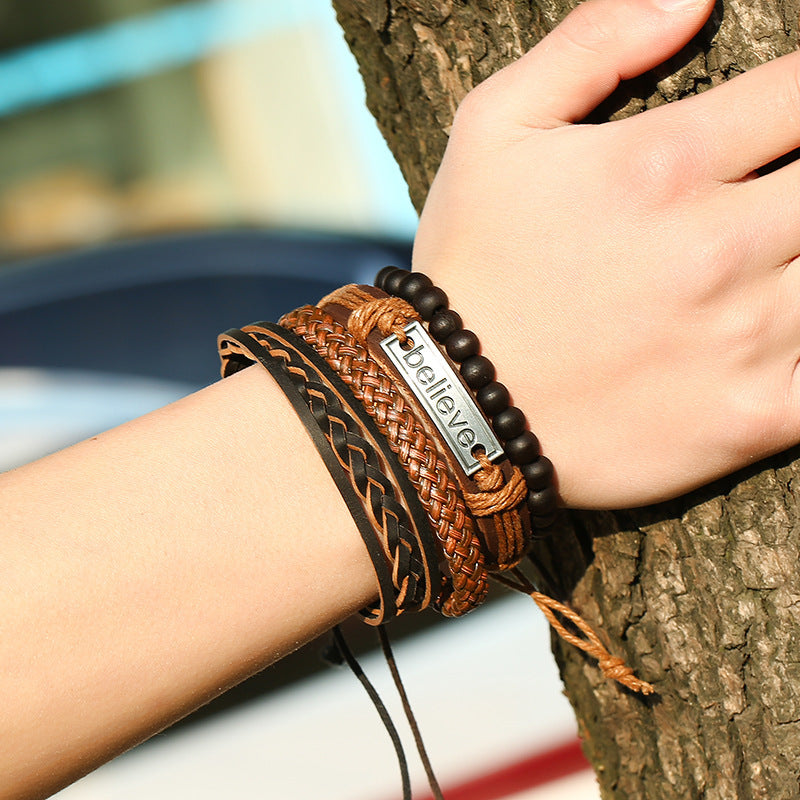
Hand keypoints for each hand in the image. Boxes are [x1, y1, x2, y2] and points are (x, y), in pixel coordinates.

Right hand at [413, 0, 799, 508]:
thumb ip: (592, 45)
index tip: (795, 109)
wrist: (452, 405)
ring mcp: (745, 337)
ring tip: (784, 251)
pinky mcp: (751, 416)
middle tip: (783, 194)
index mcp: (665, 165)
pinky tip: (795, 333)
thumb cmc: (469, 266)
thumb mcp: (492, 129)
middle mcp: (720, 246)